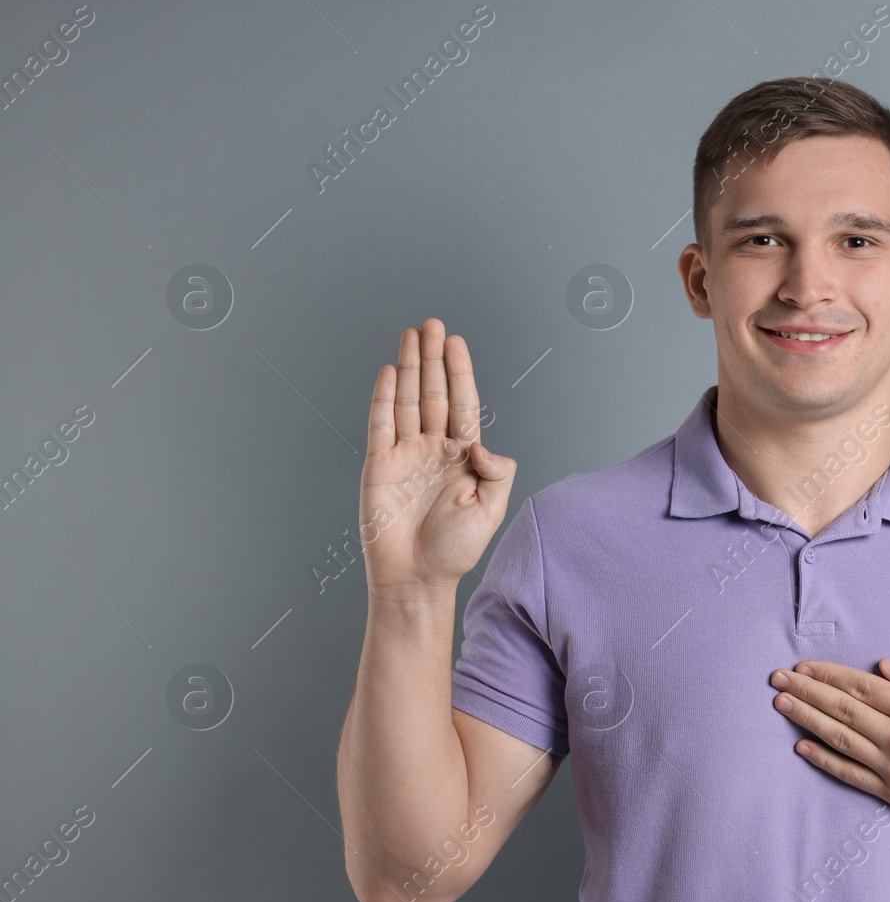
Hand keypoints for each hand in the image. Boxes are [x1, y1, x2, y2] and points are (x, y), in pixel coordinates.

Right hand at [360, 318, 515, 597]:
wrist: (417, 578)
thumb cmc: (455, 550)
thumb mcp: (490, 510)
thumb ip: (497, 473)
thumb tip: (482, 444)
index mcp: (464, 456)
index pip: (463, 403)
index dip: (460, 373)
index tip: (457, 342)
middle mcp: (434, 449)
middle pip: (433, 392)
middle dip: (434, 358)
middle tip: (433, 324)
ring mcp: (406, 454)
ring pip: (407, 399)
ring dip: (408, 366)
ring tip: (412, 334)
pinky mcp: (379, 464)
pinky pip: (380, 423)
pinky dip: (382, 396)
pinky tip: (387, 370)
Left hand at [770, 658, 889, 831]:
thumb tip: (883, 666)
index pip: (860, 687)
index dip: (828, 675)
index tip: (803, 666)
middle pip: (842, 709)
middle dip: (806, 691)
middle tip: (778, 678)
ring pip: (838, 738)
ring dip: (806, 719)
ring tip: (782, 704)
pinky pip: (848, 774)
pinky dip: (822, 760)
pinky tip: (802, 747)